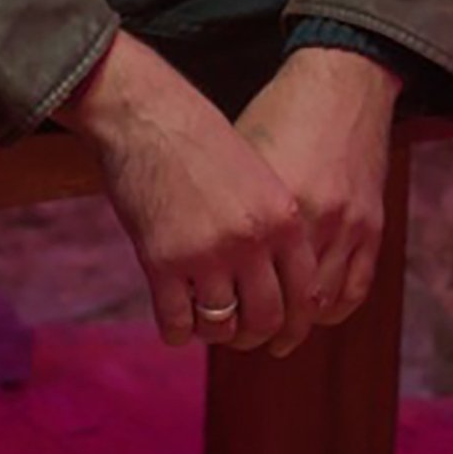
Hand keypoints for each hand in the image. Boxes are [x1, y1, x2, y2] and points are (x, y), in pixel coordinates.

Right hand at [60, 34, 317, 353]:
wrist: (146, 116)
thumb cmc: (200, 143)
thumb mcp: (257, 178)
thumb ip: (273, 229)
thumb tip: (275, 287)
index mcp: (284, 216)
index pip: (305, 294)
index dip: (294, 324)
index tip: (280, 335)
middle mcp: (252, 239)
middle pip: (266, 318)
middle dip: (253, 336)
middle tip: (239, 337)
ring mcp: (207, 253)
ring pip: (222, 326)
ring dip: (213, 333)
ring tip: (204, 324)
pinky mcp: (162, 262)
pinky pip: (177, 322)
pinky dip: (177, 332)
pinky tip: (174, 324)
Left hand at [235, 47, 399, 353]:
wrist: (339, 84)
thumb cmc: (276, 116)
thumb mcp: (237, 161)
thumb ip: (223, 211)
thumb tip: (189, 261)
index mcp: (268, 209)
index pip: (243, 289)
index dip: (223, 319)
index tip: (207, 328)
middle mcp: (309, 224)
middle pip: (281, 307)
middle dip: (257, 332)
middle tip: (239, 340)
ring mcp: (347, 227)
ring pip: (320, 306)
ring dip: (295, 329)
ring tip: (273, 339)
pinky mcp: (373, 226)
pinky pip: (356, 288)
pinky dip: (334, 311)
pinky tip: (314, 318)